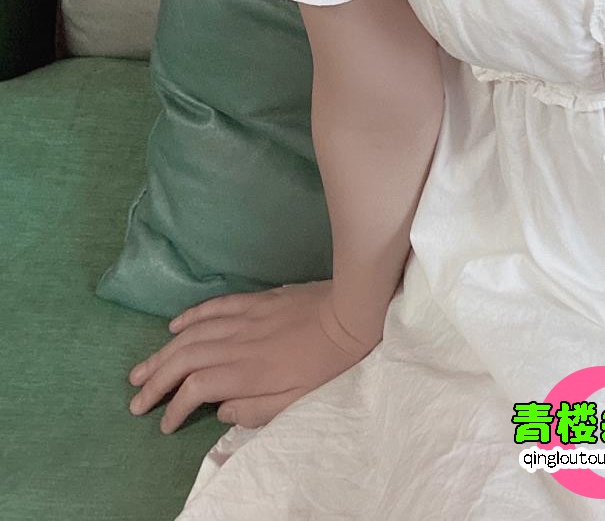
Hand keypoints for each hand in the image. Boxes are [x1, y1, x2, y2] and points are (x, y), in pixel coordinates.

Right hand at [127, 279, 379, 434]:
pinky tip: (174, 327)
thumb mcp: (297, 400)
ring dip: (163, 353)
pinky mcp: (254, 300)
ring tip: (140, 370)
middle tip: (135, 399)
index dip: (174, 406)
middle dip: (156, 381)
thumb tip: (221, 411)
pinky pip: (214, 307)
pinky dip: (190, 317)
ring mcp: (244, 318)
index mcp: (248, 371)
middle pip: (184, 359)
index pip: (196, 387)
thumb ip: (256, 410)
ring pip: (192, 334)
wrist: (350, 313)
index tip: (164, 423)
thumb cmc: (327, 363)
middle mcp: (238, 343)